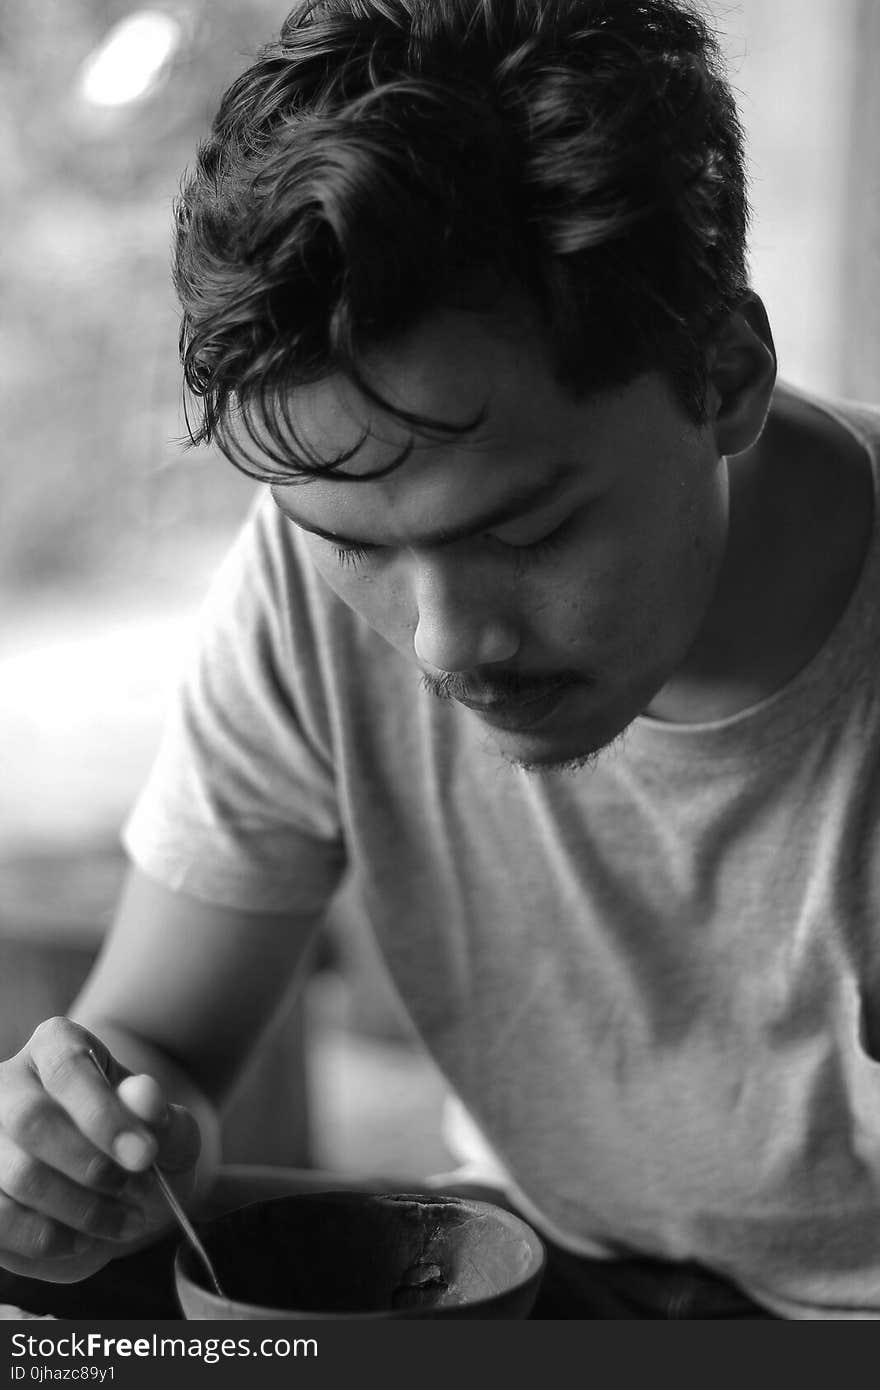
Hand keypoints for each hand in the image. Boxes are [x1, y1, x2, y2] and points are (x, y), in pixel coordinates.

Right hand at [0, 1017, 200, 1282]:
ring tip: (123, 1219)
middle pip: (30, 1120)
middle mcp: (9, 1084)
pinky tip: (82, 1239)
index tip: (145, 1155)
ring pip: (15, 1175)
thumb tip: (144, 1098)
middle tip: (135, 1189)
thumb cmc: (142, 1148)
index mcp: (57, 1046)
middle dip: (88, 1164)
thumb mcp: (171, 1131)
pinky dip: (45, 1238)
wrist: (120, 1191)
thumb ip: (163, 1118)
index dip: (104, 1113)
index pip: (68, 1066)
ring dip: (78, 1208)